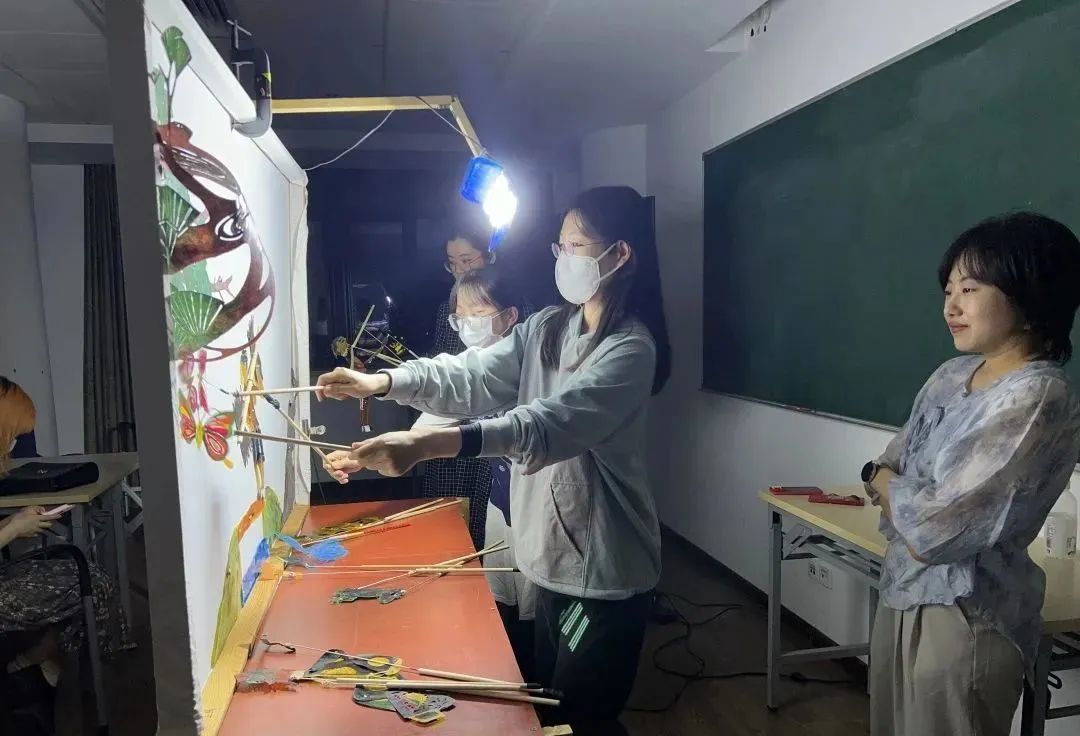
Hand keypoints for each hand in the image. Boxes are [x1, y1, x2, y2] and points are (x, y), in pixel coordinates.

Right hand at [6, 507, 53, 537]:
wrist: (12, 529)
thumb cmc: (19, 518)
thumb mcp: (27, 510)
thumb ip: (36, 508)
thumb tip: (43, 510)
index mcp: (38, 518)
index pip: (49, 517)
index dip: (55, 516)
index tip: (60, 516)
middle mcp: (38, 525)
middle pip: (48, 525)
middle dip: (50, 523)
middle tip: (49, 522)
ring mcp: (34, 531)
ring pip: (42, 530)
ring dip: (43, 528)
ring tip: (41, 526)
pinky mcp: (29, 535)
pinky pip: (35, 534)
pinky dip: (36, 533)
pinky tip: (34, 531)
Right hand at [315, 368, 389, 401]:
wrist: (374, 384)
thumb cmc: (365, 386)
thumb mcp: (351, 390)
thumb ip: (337, 389)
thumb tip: (325, 390)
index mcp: (339, 373)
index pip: (322, 379)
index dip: (319, 389)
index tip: (321, 399)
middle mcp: (337, 373)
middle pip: (326, 385)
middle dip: (333, 393)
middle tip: (343, 396)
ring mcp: (339, 376)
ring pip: (331, 388)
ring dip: (337, 394)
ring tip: (347, 394)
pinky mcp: (342, 380)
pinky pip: (336, 388)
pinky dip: (340, 393)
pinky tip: (348, 393)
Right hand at [323, 450, 363, 484]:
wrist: (363, 460)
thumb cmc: (357, 456)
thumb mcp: (348, 459)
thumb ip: (340, 463)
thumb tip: (332, 466)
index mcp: (335, 455)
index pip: (326, 460)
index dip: (327, 465)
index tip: (330, 468)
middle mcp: (335, 461)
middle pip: (329, 469)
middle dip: (334, 473)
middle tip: (341, 473)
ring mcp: (339, 467)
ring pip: (334, 474)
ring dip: (339, 477)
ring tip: (346, 476)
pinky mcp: (342, 471)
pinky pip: (339, 477)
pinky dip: (341, 480)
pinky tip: (346, 480)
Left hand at [343, 427, 462, 478]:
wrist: (418, 446)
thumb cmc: (399, 439)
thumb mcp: (384, 437)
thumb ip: (368, 443)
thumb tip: (352, 446)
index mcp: (382, 443)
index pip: (361, 453)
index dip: (354, 456)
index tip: (350, 456)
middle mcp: (385, 455)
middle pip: (365, 462)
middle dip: (364, 459)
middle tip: (370, 454)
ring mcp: (390, 465)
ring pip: (373, 467)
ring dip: (374, 463)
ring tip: (385, 455)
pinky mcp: (395, 472)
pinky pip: (381, 471)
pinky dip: (383, 467)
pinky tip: (392, 461)